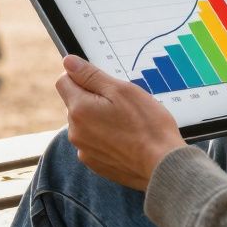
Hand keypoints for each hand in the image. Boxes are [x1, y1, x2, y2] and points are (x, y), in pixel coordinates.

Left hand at [55, 55, 187, 190]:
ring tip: (127, 122)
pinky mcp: (95, 163)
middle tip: (122, 103)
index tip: (102, 81)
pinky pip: (93, 142)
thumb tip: (68, 62)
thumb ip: (91, 75)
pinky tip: (126, 138)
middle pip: (75, 103)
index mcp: (79, 109)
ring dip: (99, 118)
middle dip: (93, 98)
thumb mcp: (121, 90)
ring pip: (85, 123)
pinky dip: (105, 137)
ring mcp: (84, 150)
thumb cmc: (146, 125)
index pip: (64, 81)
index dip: (81, 75)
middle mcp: (75, 132)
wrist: (162, 165)